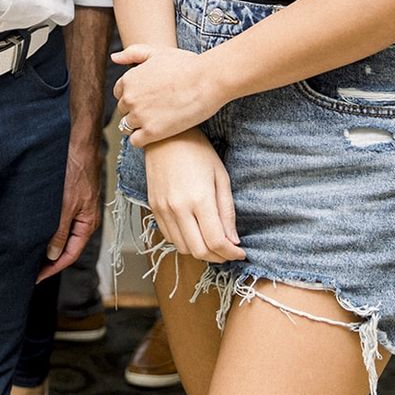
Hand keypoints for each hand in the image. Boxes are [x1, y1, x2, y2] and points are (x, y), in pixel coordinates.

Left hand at [39, 134, 102, 280]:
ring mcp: (77, 208)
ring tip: (31, 253)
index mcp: (88, 223)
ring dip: (48, 244)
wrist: (78, 143)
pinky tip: (35, 229)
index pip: (71, 253)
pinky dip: (48, 228)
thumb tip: (53, 255)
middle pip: (67, 246)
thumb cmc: (76, 170)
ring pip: (62, 233)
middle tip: (31, 269)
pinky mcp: (69, 198)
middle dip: (50, 259)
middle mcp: (84, 218)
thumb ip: (60, 231)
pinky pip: (60, 220)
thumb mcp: (66, 204)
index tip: (38, 277)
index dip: (54, 267)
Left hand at [112, 43, 221, 145]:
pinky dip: (143, 139)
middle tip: (156, 109)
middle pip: (123, 110)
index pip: (120, 93)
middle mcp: (130, 98)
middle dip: (136, 110)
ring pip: (127, 126)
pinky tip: (156, 133)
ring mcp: (139, 116)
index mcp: (129, 79)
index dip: (134, 95)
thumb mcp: (158, 52)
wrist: (207, 81)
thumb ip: (133, 53)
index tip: (149, 97)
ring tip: (157, 121)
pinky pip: (135, 141)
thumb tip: (114, 57)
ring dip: (138, 126)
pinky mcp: (151, 132)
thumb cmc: (186, 64)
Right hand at [142, 130, 242, 263]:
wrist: (164, 136)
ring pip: (182, 248)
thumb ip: (227, 211)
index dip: (231, 254)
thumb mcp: (221, 177)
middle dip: (217, 257)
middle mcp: (178, 208)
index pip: (216, 241)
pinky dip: (184, 241)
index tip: (240, 253)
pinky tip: (195, 232)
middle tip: (228, 252)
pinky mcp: (153, 208)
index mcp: (200, 199)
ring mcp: (163, 210)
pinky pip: (168, 236)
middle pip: (199, 251)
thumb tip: (234, 240)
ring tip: (212, 242)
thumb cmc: (197, 151)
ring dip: (200, 251)